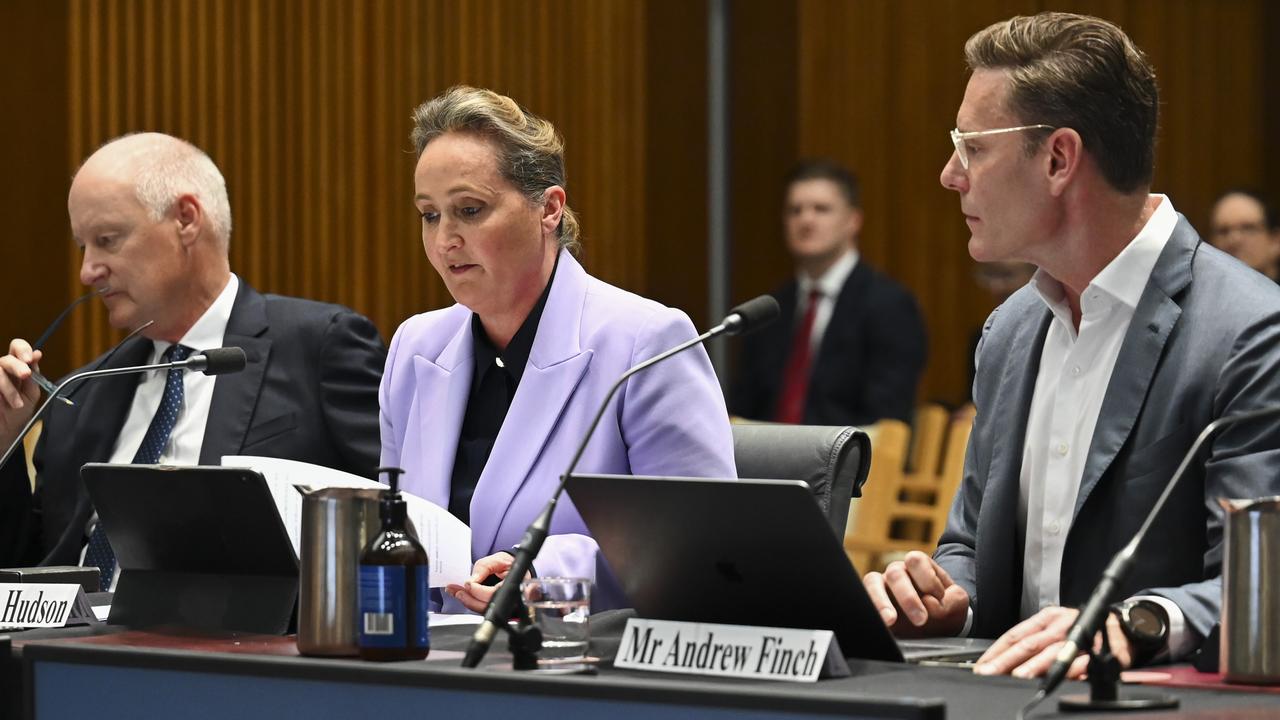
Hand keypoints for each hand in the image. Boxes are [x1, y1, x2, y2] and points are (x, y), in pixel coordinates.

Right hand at [0, 339, 42, 450]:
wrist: (6, 432)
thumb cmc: (18, 413)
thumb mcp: (31, 394)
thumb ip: (34, 375)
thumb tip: (36, 354)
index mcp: (16, 368)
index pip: (17, 348)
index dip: (23, 349)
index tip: (30, 358)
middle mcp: (1, 370)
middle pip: (6, 359)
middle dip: (18, 366)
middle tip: (26, 375)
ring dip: (8, 388)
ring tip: (16, 404)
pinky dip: (0, 392)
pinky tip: (3, 404)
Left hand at [446, 551, 527, 613]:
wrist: (512, 566)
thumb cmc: (507, 563)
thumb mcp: (496, 559)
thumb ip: (483, 568)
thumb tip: (471, 581)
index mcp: (513, 584)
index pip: (493, 594)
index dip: (478, 591)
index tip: (468, 584)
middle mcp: (510, 599)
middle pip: (487, 606)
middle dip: (469, 599)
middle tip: (458, 591)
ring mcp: (503, 606)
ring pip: (483, 610)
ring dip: (468, 601)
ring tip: (457, 592)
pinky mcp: (496, 607)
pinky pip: (482, 608)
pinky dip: (471, 602)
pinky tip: (462, 595)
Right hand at [862, 550, 969, 637]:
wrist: (940, 624)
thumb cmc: (946, 608)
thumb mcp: (956, 603)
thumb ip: (949, 602)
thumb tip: (929, 605)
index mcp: (918, 566)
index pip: (915, 560)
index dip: (928, 578)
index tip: (939, 597)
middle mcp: (897, 573)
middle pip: (895, 573)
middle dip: (908, 597)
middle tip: (921, 619)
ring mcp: (882, 587)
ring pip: (873, 583)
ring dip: (882, 603)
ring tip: (890, 621)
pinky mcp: (873, 603)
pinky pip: (865, 601)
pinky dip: (873, 611)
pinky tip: (883, 624)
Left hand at [974, 606, 1131, 678]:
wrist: (1121, 625)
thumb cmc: (1081, 629)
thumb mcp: (1054, 629)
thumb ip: (1032, 643)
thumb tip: (1003, 662)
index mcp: (1045, 619)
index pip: (1015, 635)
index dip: (997, 651)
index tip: (982, 666)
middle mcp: (1060, 625)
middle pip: (1030, 644)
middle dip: (1008, 661)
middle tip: (992, 673)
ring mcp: (1079, 635)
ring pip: (1054, 650)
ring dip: (1037, 665)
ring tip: (1021, 676)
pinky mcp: (1099, 648)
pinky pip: (1086, 659)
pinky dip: (1075, 669)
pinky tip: (1064, 676)